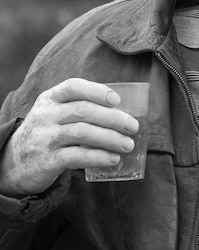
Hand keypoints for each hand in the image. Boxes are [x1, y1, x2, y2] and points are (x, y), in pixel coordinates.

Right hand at [0, 78, 139, 196]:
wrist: (14, 162)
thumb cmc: (47, 133)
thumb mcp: (54, 113)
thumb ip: (80, 108)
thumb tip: (123, 113)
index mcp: (50, 99)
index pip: (73, 87)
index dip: (97, 91)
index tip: (117, 100)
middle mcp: (46, 115)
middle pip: (83, 111)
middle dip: (113, 118)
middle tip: (133, 126)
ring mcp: (45, 138)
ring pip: (82, 133)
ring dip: (110, 138)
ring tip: (128, 144)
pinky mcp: (47, 160)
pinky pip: (76, 157)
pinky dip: (98, 157)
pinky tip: (113, 159)